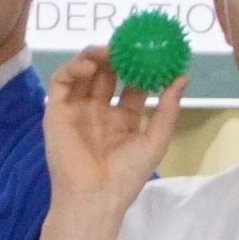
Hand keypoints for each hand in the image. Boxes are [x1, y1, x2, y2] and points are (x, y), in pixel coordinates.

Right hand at [42, 45, 180, 232]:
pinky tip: (89, 65)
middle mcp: (98, 112)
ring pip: (83, 73)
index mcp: (121, 119)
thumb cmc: (126, 176)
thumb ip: (168, 109)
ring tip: (109, 50)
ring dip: (95, 56)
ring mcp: (77, 110)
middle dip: (119, 56)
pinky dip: (73, 67)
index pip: (131, 84)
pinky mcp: (56, 111)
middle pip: (107, 74)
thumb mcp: (155, 140)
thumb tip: (182, 77)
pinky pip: (61, 82)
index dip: (142, 66)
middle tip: (131, 43)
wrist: (95, 197)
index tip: (154, 51)